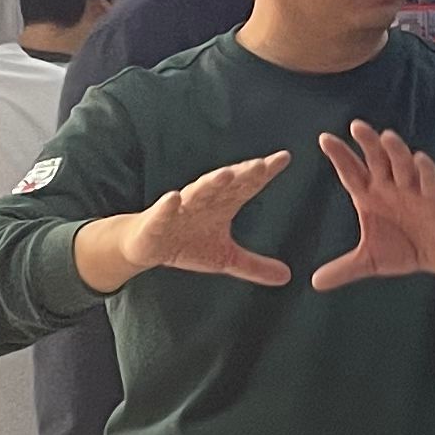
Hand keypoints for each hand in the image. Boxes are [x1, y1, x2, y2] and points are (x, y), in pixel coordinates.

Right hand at [90, 152, 294, 289]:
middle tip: (261, 165)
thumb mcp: (224, 258)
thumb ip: (254, 266)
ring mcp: (180, 209)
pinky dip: (167, 206)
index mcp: (222, 205)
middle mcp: (203, 200)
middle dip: (242, 174)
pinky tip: (173, 198)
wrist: (146, 247)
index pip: (247, 185)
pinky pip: (162, 213)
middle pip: (226, 185)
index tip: (284, 158)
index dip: (265, 172)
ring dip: (210, 183)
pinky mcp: (156, 222)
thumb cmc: (187, 243)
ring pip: (197, 193)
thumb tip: (287, 276)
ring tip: (226, 174)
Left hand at [309, 124, 434, 289]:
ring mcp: (412, 190)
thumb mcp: (369, 261)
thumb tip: (314, 283)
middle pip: (377, 160)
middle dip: (367, 144)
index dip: (340, 156)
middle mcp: (390, 187)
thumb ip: (343, 268)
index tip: (324, 139)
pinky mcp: (434, 200)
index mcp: (370, 197)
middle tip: (356, 126)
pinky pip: (429, 182)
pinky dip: (425, 171)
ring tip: (387, 137)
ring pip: (403, 165)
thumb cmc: (402, 248)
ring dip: (396, 151)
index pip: (352, 172)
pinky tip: (419, 159)